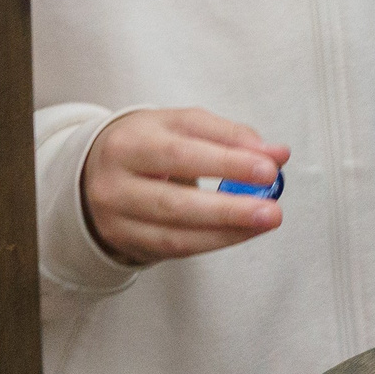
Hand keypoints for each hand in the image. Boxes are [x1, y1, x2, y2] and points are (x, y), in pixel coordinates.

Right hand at [80, 108, 288, 265]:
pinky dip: (215, 240)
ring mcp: (116, 215)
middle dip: (228, 206)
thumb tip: (277, 154)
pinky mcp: (125, 240)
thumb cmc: (151, 144)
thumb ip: (231, 136)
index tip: (270, 167)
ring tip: (265, 220)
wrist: (97, 170)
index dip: (228, 160)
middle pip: (173, 198)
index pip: (181, 151)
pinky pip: (175, 247)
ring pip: (175, 230)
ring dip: (227, 229)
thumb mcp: (184, 126)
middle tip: (270, 207)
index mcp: (131, 141)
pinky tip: (243, 231)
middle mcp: (116, 180)